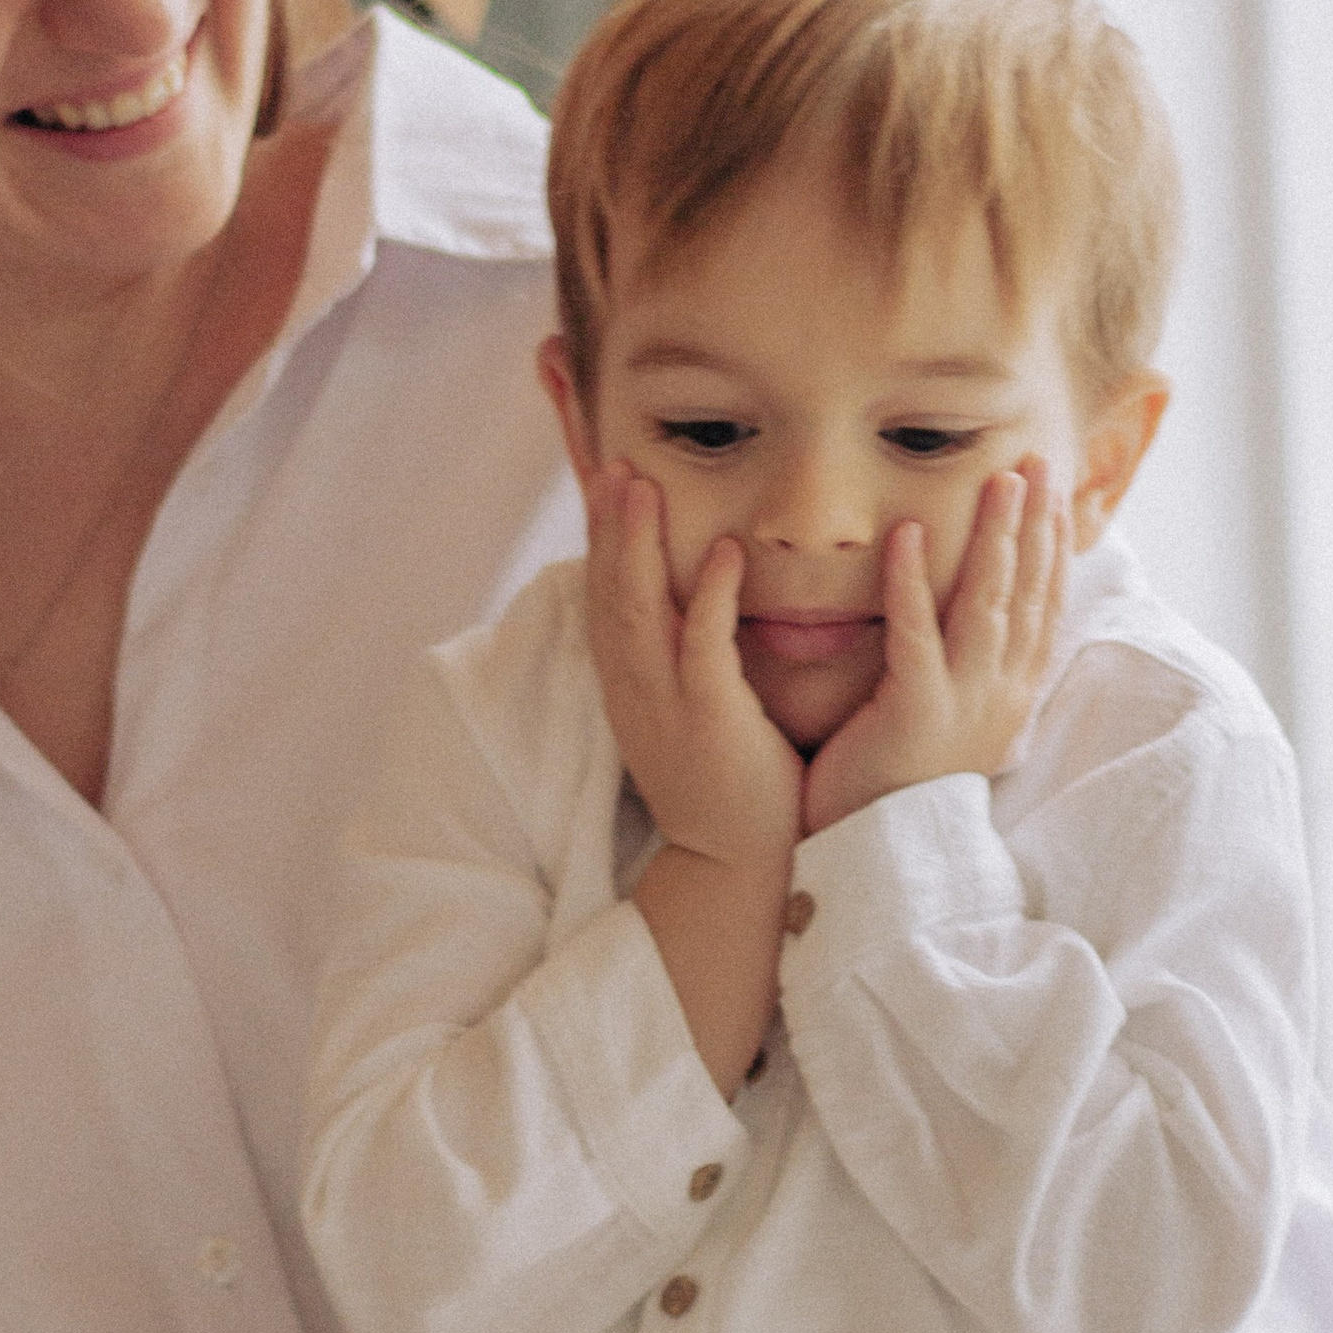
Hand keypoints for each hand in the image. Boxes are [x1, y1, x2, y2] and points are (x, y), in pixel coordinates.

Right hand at [583, 461, 801, 874]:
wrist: (733, 867)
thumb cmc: (722, 788)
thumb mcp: (685, 717)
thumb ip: (680, 665)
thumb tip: (686, 617)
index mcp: (628, 687)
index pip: (602, 599)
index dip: (599, 540)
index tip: (602, 485)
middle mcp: (634, 690)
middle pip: (609, 592)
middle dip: (608, 525)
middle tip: (610, 464)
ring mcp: (667, 704)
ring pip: (641, 608)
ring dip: (641, 543)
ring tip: (644, 484)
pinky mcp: (711, 719)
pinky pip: (705, 646)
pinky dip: (714, 594)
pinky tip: (728, 551)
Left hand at [800, 462, 1065, 838]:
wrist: (873, 860)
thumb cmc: (896, 788)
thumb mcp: (949, 725)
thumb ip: (963, 674)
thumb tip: (975, 629)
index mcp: (1010, 697)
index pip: (1042, 607)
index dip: (1051, 546)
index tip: (1052, 491)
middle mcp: (1000, 697)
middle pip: (1028, 595)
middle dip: (1036, 525)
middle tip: (1037, 463)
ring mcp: (964, 706)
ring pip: (988, 606)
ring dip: (995, 538)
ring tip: (998, 481)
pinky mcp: (915, 715)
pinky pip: (916, 636)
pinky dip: (913, 582)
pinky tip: (907, 533)